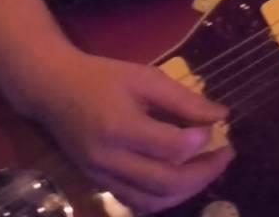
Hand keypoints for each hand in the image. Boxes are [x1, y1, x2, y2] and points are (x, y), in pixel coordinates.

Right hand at [18, 49, 232, 213]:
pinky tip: (184, 179)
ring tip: (210, 168)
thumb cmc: (102, 77)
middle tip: (227, 153)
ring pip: (153, 201)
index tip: (215, 125)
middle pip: (166, 183)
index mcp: (118, 128)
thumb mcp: (146, 78)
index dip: (201, 139)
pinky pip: (136, 201)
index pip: (171, 147)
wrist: (51, 90)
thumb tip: (221, 116)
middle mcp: (108, 159)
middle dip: (205, 172)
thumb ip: (184, 100)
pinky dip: (165, 197)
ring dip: (189, 190)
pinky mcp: (98, 183)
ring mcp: (100, 176)